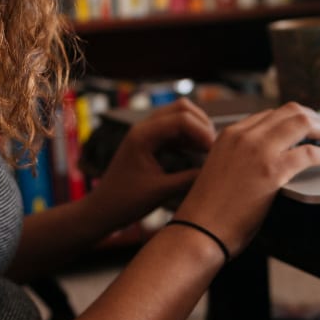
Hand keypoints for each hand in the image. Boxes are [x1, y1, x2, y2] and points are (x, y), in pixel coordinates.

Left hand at [84, 98, 215, 231]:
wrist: (102, 210)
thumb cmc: (126, 202)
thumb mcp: (161, 192)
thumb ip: (189, 179)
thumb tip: (216, 171)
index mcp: (143, 135)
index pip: (181, 118)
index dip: (202, 131)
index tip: (215, 151)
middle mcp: (144, 128)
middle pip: (182, 108)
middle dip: (202, 124)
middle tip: (214, 147)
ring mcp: (146, 133)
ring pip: (178, 117)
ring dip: (196, 129)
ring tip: (209, 150)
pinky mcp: (149, 142)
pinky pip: (174, 130)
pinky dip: (188, 137)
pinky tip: (198, 153)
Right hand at [172, 102, 319, 256]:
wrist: (200, 229)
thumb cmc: (210, 209)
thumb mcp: (222, 168)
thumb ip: (242, 155)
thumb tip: (269, 156)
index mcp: (230, 134)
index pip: (270, 114)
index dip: (294, 118)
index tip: (308, 126)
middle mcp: (244, 135)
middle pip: (289, 111)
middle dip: (314, 117)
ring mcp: (258, 150)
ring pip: (301, 123)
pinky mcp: (272, 171)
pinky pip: (309, 153)